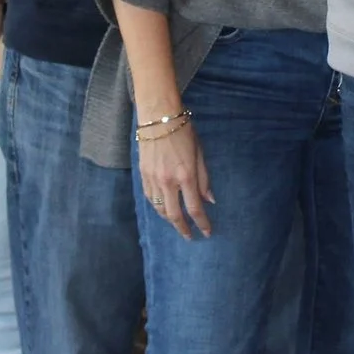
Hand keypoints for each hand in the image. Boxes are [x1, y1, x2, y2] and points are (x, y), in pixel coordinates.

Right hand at [137, 118, 215, 238]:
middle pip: (175, 215)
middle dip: (183, 229)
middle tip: (190, 236)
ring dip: (170, 220)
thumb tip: (210, 200)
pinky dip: (158, 207)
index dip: (202, 224)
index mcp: (186, 175)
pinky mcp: (143, 175)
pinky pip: (151, 199)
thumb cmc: (184, 131)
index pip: (195, 208)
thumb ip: (204, 179)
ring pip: (160, 209)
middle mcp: (168, 181)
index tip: (207, 232)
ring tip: (178, 224)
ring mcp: (153, 179)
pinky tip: (164, 209)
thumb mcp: (200, 153)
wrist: (158, 117)